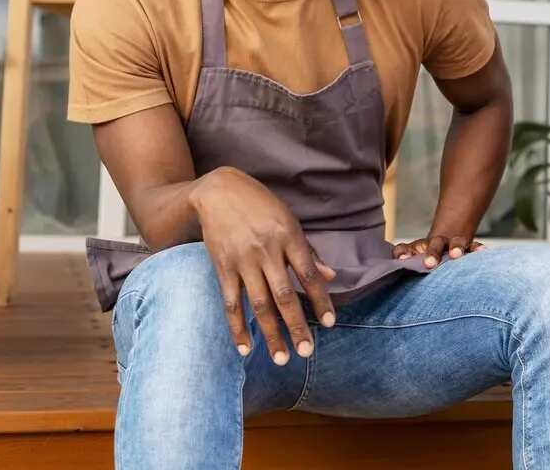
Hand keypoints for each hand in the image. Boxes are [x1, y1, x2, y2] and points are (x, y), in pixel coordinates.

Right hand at [190, 168, 336, 366]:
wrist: (218, 191)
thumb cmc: (260, 205)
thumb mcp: (289, 220)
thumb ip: (308, 251)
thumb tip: (331, 276)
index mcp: (288, 236)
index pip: (309, 274)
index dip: (320, 300)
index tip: (329, 324)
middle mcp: (266, 251)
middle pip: (284, 295)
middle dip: (297, 326)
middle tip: (306, 352)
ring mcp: (243, 261)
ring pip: (259, 304)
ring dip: (271, 334)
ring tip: (281, 358)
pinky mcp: (223, 268)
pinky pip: (231, 302)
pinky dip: (237, 327)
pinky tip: (245, 347)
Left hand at [392, 234, 483, 267]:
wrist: (445, 241)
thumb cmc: (425, 262)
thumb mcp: (413, 266)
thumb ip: (404, 274)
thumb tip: (386, 293)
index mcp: (417, 249)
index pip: (406, 248)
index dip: (403, 253)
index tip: (401, 260)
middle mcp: (434, 244)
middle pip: (433, 244)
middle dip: (431, 253)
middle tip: (429, 264)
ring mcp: (451, 244)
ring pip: (454, 242)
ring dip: (455, 247)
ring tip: (457, 255)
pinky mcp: (466, 246)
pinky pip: (472, 246)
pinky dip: (476, 248)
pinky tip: (482, 251)